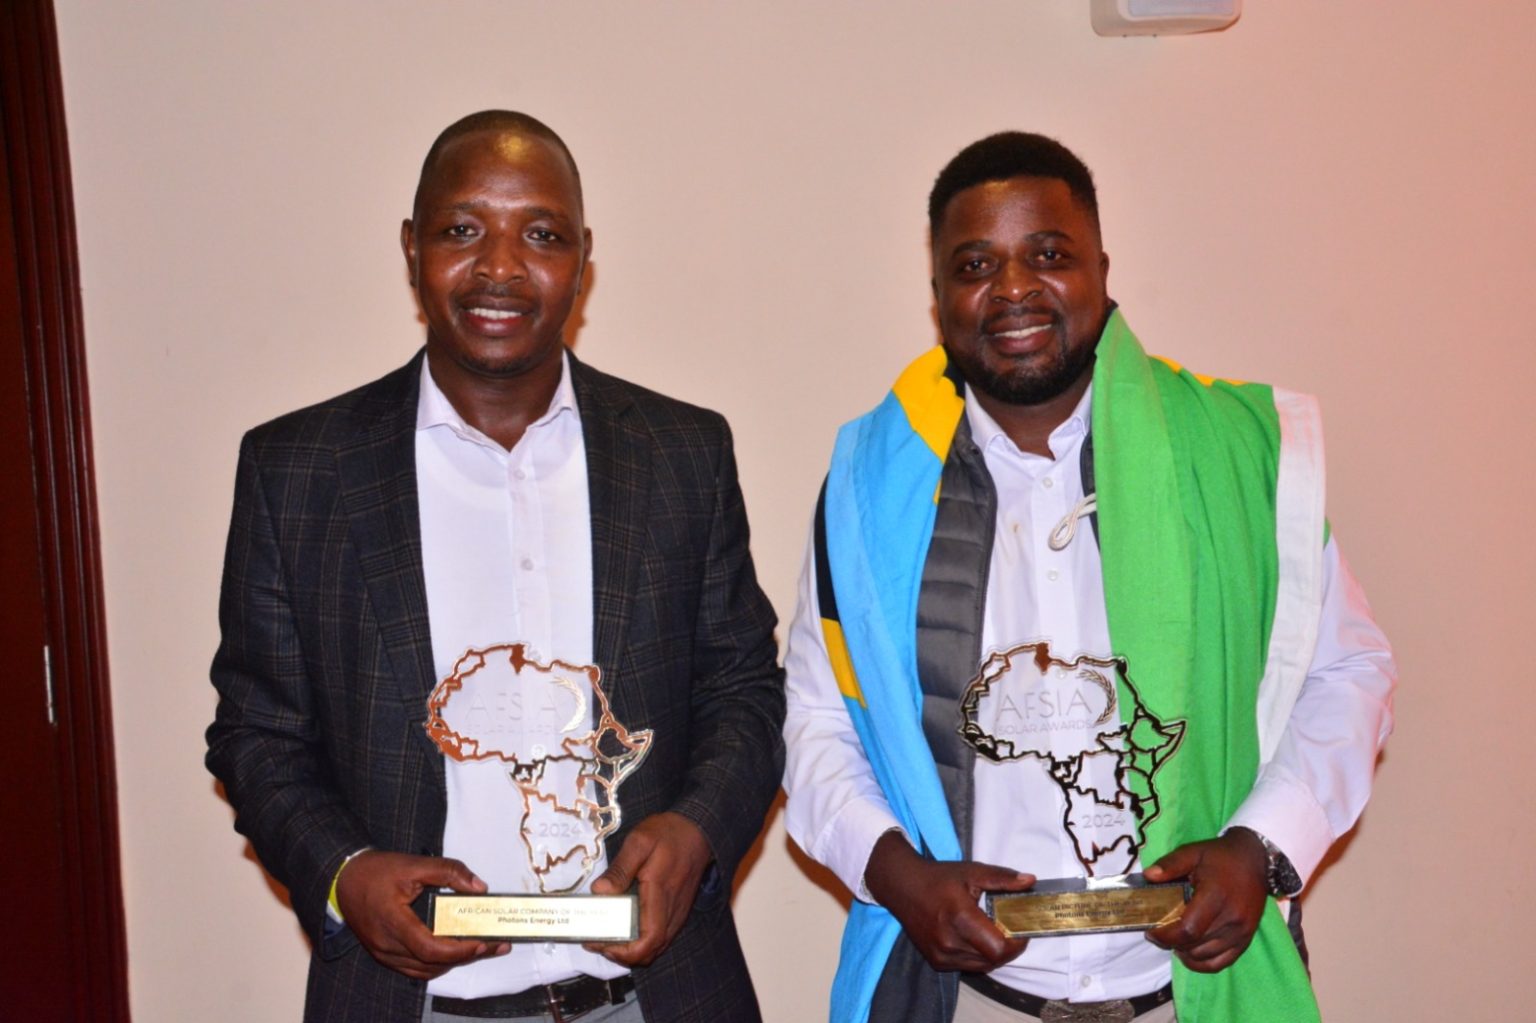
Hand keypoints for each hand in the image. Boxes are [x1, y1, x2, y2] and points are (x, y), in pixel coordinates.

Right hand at [334, 851, 508, 979]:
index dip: (460, 950)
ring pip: (424, 969)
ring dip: (453, 962)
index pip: (431, 949)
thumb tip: (478, 887)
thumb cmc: (376, 870)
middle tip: (495, 945)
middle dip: (467, 956)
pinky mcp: (383, 954)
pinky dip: (436, 963)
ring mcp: (383, 953)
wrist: (343, 878)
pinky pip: (413, 967)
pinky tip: (453, 950)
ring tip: (480, 947)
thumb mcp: (414, 864)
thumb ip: (448, 872)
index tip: (484, 941)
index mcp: (393, 922)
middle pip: (432, 963)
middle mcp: (386, 945)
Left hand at [585, 812, 712, 966]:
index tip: (603, 945)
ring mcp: (678, 913)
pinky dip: (642, 941)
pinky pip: (661, 936)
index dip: (627, 953)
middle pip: (651, 951)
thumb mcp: (639, 842)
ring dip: (632, 950)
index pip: (649, 939)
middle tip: (597, 941)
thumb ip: (620, 868)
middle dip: (623, 954)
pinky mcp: (678, 911)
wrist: (698, 830)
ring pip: (656, 946)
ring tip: (607, 937)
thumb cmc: (668, 834)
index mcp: (661, 894)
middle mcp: (672, 911)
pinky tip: (625, 927)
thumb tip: (600, 892)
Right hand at [863, 830, 1032, 972]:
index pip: (999, 947)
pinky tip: (976, 939)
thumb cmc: (940, 878)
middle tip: (1011, 929)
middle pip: (994, 959)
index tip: (1021, 927)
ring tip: (994, 933)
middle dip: (1008, 947)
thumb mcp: (972, 871)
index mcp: (960, 918)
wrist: (902, 887)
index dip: (1017, 942)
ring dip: (994, 954)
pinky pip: (968, 966)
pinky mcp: (936, 962)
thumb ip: (1002, 878)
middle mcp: (949, 942)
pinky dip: (978, 957)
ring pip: (983, 966)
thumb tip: (1030, 881)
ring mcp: (941, 955)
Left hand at [1143, 829, 1269, 972]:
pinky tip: (1189, 953)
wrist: (1254, 859)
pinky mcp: (1247, 939)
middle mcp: (1232, 918)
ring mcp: (1242, 932)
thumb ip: (1170, 864)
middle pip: (1195, 945)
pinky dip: (1202, 963)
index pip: (1188, 929)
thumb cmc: (1219, 856)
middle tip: (1158, 933)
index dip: (1166, 936)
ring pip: (1206, 956)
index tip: (1151, 931)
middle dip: (1171, 943)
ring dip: (1185, 953)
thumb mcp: (1192, 852)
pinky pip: (1222, 962)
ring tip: (1173, 940)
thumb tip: (1148, 876)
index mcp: (1216, 896)